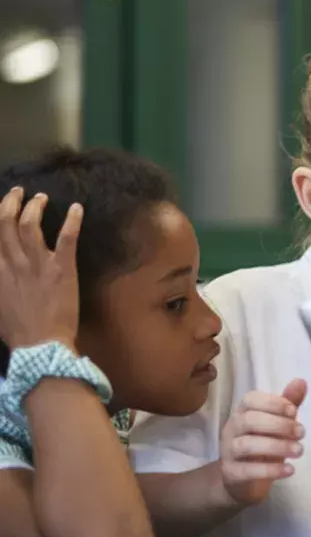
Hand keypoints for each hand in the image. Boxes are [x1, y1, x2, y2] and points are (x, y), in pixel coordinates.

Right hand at [0, 188, 81, 349]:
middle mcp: (12, 261)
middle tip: (20, 192)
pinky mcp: (62, 267)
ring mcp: (37, 262)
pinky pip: (67, 237)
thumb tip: (1, 270)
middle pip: (7, 221)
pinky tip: (77, 208)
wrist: (39, 345)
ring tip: (42, 197)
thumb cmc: (17, 331)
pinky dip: (72, 220)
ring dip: (36, 206)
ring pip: (31, 223)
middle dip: (12, 202)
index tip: (3, 207)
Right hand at [219, 378, 307, 505]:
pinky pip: (247, 470)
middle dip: (278, 425)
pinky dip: (270, 470)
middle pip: (249, 420)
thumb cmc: (263, 444)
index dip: (273, 403)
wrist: (243, 480)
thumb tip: (301, 381)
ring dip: (277, 447)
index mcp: (242, 412)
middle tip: (302, 433)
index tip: (293, 411)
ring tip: (299, 450)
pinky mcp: (230, 473)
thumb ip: (288, 403)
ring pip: (247, 445)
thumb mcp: (278, 423)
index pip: (250, 399)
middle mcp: (232, 428)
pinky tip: (290, 470)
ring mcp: (228, 451)